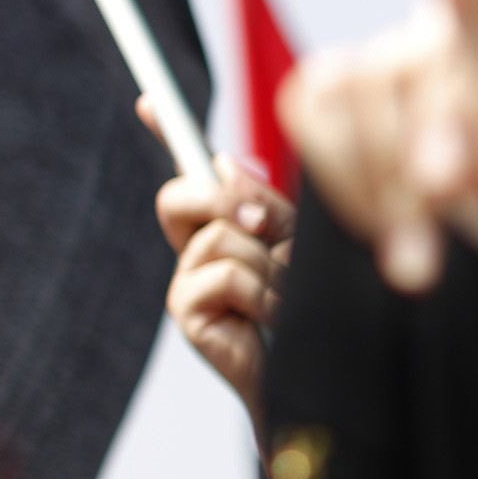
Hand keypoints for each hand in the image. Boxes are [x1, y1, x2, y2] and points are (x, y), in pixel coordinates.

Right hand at [149, 127, 293, 412]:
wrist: (326, 377)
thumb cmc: (320, 311)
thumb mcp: (302, 245)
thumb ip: (265, 205)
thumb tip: (221, 162)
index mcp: (228, 227)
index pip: (193, 175)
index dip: (170, 134)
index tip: (150, 101)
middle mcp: (200, 249)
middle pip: (183, 195)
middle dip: (225, 202)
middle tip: (265, 229)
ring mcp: (189, 283)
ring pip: (223, 238)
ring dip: (272, 266)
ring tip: (289, 300)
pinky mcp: (189, 315)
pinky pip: (225, 275)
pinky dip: (263, 295)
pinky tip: (275, 321)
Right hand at [283, 0, 477, 291]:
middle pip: (464, 0)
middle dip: (470, 93)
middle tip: (475, 175)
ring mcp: (427, 32)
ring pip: (379, 76)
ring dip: (411, 160)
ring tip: (463, 195)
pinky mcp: (357, 73)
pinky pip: (325, 109)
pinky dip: (364, 178)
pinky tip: (413, 207)